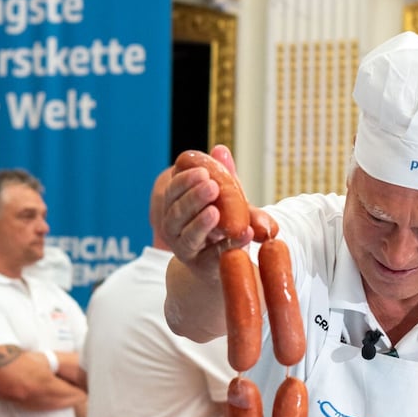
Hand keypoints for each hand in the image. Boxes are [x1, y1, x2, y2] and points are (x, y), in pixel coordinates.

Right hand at [163, 145, 241, 270]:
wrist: (223, 260)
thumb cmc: (223, 221)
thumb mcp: (227, 197)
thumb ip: (225, 176)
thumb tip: (220, 149)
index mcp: (175, 204)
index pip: (173, 190)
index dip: (184, 180)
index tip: (203, 172)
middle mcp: (173, 227)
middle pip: (176, 211)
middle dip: (192, 198)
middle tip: (211, 186)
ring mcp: (183, 248)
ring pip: (186, 235)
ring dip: (200, 222)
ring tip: (214, 212)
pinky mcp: (200, 266)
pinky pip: (212, 256)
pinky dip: (228, 245)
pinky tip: (244, 234)